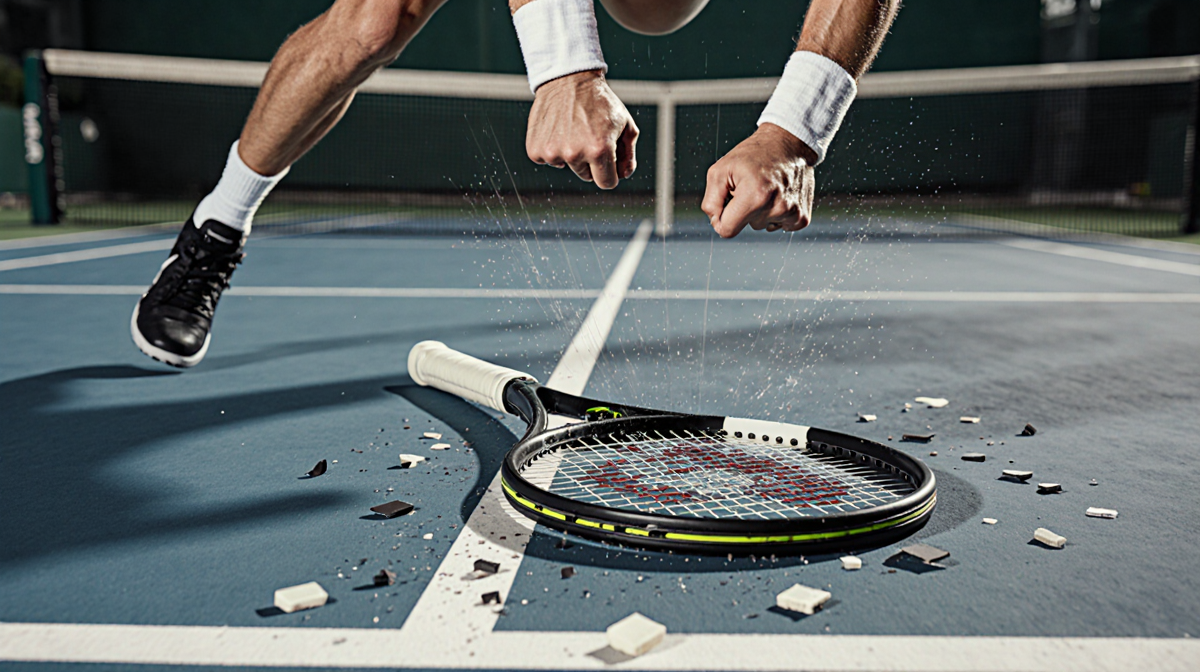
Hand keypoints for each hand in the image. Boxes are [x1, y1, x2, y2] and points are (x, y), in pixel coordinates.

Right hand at [526, 71, 638, 188]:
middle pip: (586, 176)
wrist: (568, 79)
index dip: (609, 172)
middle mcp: (575, 153)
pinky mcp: (535, 149)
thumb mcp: (624, 123)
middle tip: (588, 135)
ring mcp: (552, 152)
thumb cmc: (600, 101)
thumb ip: (628, 154)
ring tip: (572, 129)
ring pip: (566, 167)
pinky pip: (546, 160)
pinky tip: (557, 130)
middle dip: (590, 161)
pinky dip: (552, 148)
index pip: (607, 183)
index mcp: (599, 150)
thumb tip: (623, 175)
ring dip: (570, 153)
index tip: (607, 161)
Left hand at [700, 123, 817, 237]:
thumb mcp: (720, 170)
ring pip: (763, 226)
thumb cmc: (753, 155)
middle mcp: (777, 208)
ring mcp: (792, 214)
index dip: (720, 220)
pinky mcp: (802, 217)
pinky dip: (776, 214)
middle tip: (752, 186)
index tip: (725, 205)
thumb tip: (716, 222)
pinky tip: (779, 195)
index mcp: (755, 197)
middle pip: (746, 226)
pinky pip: (779, 226)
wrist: (789, 143)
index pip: (727, 230)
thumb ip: (711, 201)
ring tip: (767, 188)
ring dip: (761, 211)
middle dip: (744, 210)